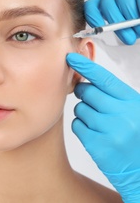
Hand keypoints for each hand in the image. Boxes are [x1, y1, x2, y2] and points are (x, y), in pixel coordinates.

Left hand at [66, 53, 139, 201]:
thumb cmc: (137, 139)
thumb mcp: (134, 112)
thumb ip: (115, 97)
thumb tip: (89, 81)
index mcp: (133, 103)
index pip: (105, 79)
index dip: (87, 67)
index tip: (71, 58)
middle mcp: (122, 115)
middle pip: (87, 92)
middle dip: (84, 94)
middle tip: (90, 101)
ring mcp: (109, 131)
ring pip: (80, 109)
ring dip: (84, 113)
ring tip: (99, 124)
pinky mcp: (97, 145)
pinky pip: (77, 125)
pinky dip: (81, 127)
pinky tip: (95, 134)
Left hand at [85, 0, 139, 44]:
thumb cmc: (139, 14)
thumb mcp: (132, 18)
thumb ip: (124, 24)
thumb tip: (123, 36)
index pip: (92, 6)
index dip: (94, 20)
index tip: (101, 31)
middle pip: (106, 3)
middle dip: (118, 23)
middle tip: (130, 37)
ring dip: (132, 16)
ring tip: (139, 27)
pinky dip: (139, 4)